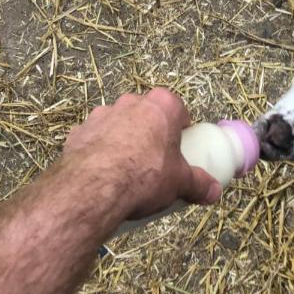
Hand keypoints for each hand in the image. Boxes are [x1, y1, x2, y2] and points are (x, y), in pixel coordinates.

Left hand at [63, 89, 221, 219]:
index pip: (178, 110)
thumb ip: (199, 184)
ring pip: (118, 124)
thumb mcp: (179, 183)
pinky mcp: (79, 130)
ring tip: (125, 171)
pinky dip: (98, 151)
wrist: (94, 188)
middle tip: (154, 161)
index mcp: (162, 105)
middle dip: (150, 132)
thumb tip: (214, 191)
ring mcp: (102, 114)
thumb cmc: (145, 176)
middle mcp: (132, 102)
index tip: (179, 148)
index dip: (180, 129)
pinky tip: (101, 175)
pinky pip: (94, 138)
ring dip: (123, 139)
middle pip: (147, 115)